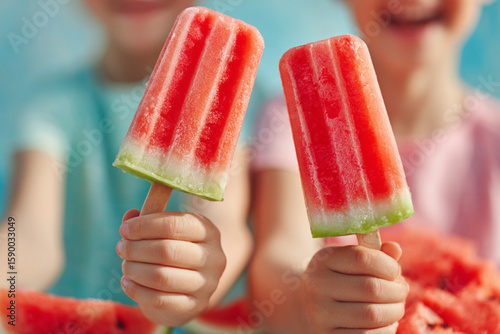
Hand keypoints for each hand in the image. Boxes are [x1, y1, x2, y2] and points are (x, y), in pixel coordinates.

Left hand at [116, 209, 226, 326]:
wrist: (192, 287)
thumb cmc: (175, 251)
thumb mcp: (165, 232)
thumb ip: (148, 221)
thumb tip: (130, 216)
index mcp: (209, 232)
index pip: (174, 224)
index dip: (145, 226)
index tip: (125, 229)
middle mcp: (213, 258)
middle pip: (166, 251)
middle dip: (136, 248)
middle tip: (121, 248)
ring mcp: (206, 285)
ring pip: (160, 276)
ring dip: (134, 269)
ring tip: (126, 265)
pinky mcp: (194, 306)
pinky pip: (158, 299)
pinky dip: (136, 290)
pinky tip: (128, 282)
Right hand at [301, 242, 407, 333]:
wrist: (314, 307)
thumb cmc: (342, 279)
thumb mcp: (351, 261)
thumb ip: (374, 254)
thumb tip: (394, 249)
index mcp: (323, 261)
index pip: (362, 258)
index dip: (388, 265)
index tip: (394, 271)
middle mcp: (316, 286)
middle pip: (370, 287)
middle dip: (396, 290)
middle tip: (402, 291)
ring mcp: (320, 314)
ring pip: (372, 314)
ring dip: (394, 311)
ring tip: (395, 306)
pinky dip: (386, 329)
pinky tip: (385, 322)